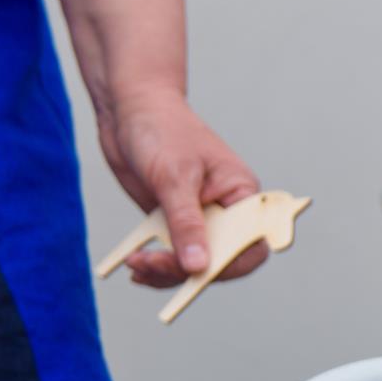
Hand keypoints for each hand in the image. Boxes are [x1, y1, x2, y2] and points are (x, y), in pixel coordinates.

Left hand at [97, 86, 266, 287]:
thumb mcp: (174, 177)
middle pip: (221, 260)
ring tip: (138, 266)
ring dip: (166, 271)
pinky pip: (171, 253)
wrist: (129, 109)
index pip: (252, 244)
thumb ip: (186, 223)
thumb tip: (198, 267)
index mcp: (242, 195)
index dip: (231, 264)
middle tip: (152, 264)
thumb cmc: (161, 129)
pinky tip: (135, 267)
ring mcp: (199, 217)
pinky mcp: (172, 219)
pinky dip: (154, 263)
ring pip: (194, 261)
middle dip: (188, 270)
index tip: (199, 270)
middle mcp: (226, 210)